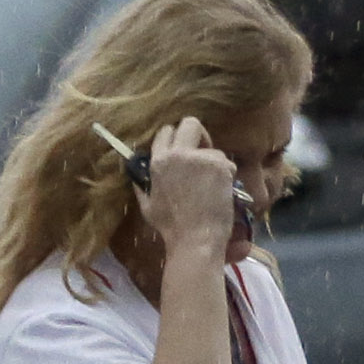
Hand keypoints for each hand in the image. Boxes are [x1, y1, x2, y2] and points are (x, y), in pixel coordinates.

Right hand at [127, 114, 241, 266]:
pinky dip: (226, 175)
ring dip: (214, 163)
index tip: (182, 150)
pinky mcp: (220, 166)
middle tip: (202, 152)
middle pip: (191, 123)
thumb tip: (137, 177)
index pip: (166, 131)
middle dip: (199, 135)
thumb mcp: (148, 206)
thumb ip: (142, 186)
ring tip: (211, 185)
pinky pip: (226, 162)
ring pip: (213, 149)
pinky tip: (221, 191)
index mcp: (158, 161)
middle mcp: (178, 154)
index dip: (175, 138)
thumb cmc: (171, 227)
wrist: (195, 239)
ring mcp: (201, 159)